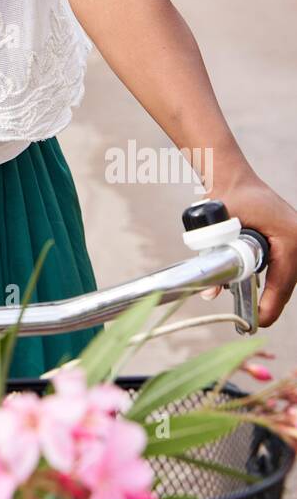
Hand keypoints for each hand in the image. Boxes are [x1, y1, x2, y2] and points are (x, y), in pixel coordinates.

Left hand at [207, 174, 296, 325]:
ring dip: (273, 289)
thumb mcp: (218, 230)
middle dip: (271, 301)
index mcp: (289, 238)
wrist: (232, 176)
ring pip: (287, 275)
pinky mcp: (290, 237)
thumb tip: (209, 292)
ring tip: (256, 307)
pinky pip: (284, 265)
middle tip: (254, 319)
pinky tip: (257, 285)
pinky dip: (273, 275)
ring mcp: (296, 237)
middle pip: (287, 282)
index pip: (283, 283)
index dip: (270, 306)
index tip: (258, 322)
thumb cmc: (227, 196)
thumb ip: (215, 260)